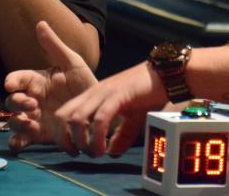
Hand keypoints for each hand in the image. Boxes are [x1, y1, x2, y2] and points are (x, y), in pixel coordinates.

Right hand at [4, 21, 97, 151]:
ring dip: (16, 122)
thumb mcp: (72, 62)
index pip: (17, 79)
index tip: (14, 84)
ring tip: (30, 122)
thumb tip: (41, 23)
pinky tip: (21, 142)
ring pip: (13, 120)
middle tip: (32, 104)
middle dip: (17, 103)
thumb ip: (54, 46)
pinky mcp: (39, 134)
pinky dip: (17, 141)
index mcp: (37, 80)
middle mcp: (31, 99)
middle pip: (12, 101)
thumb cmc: (85, 82)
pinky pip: (21, 140)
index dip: (13, 81)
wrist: (100, 107)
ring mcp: (34, 117)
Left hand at [52, 56, 168, 156]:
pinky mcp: (117, 95)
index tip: (74, 151)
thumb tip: (113, 152)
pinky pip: (100, 119)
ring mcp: (104, 93)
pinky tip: (105, 148)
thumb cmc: (150, 92)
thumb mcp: (133, 117)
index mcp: (93, 96)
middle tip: (79, 154)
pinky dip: (98, 137)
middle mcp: (94, 93)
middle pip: (63, 117)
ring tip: (96, 152)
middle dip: (66, 140)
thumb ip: (122, 135)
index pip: (63, 114)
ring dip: (82, 141)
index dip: (62, 136)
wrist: (166, 74)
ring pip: (77, 119)